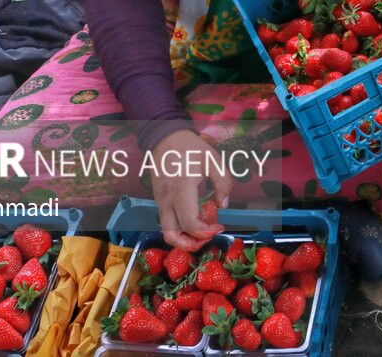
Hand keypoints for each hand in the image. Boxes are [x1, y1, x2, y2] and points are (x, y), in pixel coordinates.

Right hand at [151, 129, 231, 251]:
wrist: (164, 137)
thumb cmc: (190, 147)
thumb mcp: (213, 159)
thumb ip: (223, 182)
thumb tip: (223, 205)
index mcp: (181, 189)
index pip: (189, 223)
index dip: (205, 232)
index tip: (220, 226)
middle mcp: (166, 200)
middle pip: (172, 236)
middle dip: (192, 244)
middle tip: (209, 236)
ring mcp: (159, 201)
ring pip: (167, 232)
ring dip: (184, 239)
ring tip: (202, 233)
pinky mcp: (158, 201)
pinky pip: (166, 222)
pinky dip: (180, 229)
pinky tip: (194, 221)